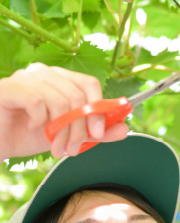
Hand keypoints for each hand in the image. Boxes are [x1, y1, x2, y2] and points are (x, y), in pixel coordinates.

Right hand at [0, 63, 128, 160]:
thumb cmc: (26, 135)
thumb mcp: (66, 136)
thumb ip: (95, 132)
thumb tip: (124, 128)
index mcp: (59, 79)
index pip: (90, 84)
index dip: (99, 109)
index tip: (98, 134)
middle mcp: (44, 73)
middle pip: (78, 97)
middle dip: (79, 129)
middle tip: (73, 149)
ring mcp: (25, 77)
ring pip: (60, 102)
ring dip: (61, 132)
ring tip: (54, 147)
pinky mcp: (9, 88)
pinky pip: (37, 102)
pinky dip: (39, 122)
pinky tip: (30, 128)